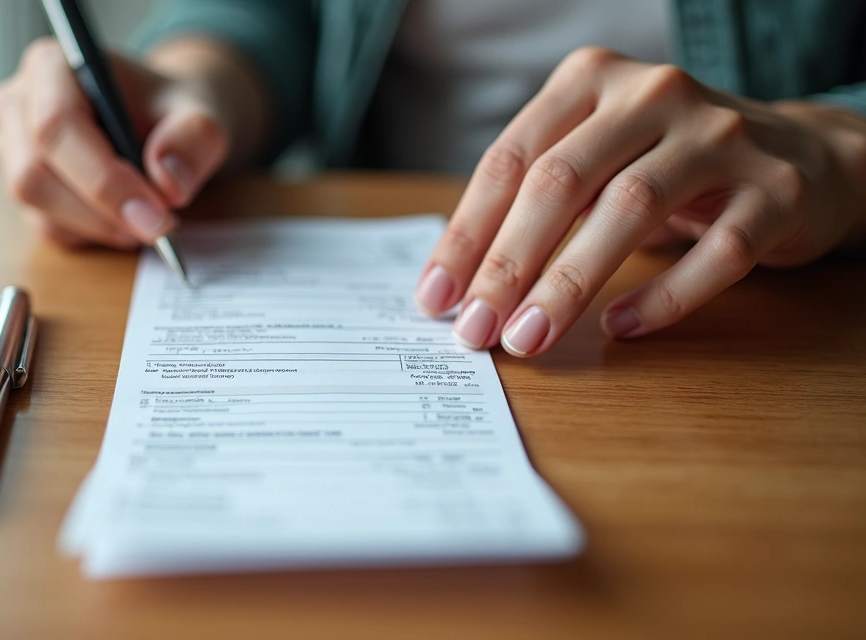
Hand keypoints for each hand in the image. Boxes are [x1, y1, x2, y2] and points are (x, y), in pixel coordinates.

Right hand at [0, 38, 229, 248]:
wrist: (162, 122)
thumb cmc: (170, 110)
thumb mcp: (201, 113)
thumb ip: (193, 139)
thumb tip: (167, 180)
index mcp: (53, 65)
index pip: (57, 125)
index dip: (102, 179)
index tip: (154, 213)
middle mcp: (19, 102)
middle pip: (34, 172)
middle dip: (100, 210)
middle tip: (157, 227)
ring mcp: (11, 146)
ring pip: (34, 203)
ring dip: (95, 225)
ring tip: (146, 221)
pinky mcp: (20, 186)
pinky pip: (44, 225)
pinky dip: (88, 234)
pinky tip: (123, 220)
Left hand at [415, 47, 865, 355]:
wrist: (800, 156)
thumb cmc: (665, 166)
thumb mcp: (595, 159)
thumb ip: (533, 200)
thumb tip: (456, 285)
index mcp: (591, 79)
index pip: (511, 159)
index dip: (466, 234)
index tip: (435, 300)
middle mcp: (654, 94)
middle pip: (561, 181)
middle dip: (507, 265)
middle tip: (475, 331)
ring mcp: (721, 136)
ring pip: (630, 208)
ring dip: (569, 283)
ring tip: (529, 337)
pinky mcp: (776, 190)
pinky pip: (717, 251)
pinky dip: (663, 295)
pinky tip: (619, 328)